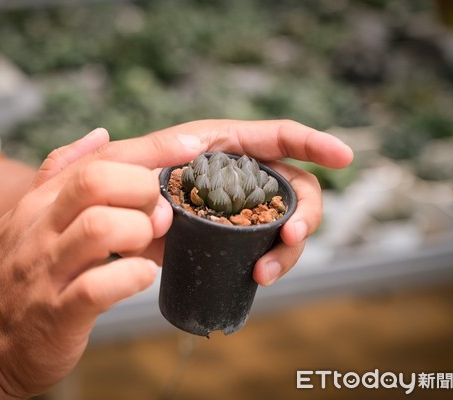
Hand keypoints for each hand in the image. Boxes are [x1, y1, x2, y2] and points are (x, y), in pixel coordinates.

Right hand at [0, 119, 350, 397]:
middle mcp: (40, 229)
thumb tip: (100, 134)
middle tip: (161, 213)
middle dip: (143, 189)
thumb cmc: (18, 279)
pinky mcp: (56, 313)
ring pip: (99, 227)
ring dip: (139, 231)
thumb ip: (61, 175)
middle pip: (96, 182)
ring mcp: (46, 270)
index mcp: (40, 203)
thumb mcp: (28, 220)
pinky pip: (98, 287)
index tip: (193, 146)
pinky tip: (144, 276)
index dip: (151, 150)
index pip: (99, 160)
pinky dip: (132, 277)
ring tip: (149, 245)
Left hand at [85, 119, 352, 284]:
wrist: (106, 229)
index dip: (315, 143)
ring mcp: (239, 209)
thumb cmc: (117, 185)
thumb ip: (156, 150)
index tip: (345, 156)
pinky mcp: (232, 238)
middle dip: (305, 213)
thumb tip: (197, 146)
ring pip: (284, 224)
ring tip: (263, 272)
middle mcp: (240, 175)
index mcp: (224, 145)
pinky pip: (264, 248)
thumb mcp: (129, 161)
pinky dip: (269, 263)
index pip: (279, 138)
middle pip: (295, 188)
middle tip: (292, 237)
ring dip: (287, 249)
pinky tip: (255, 277)